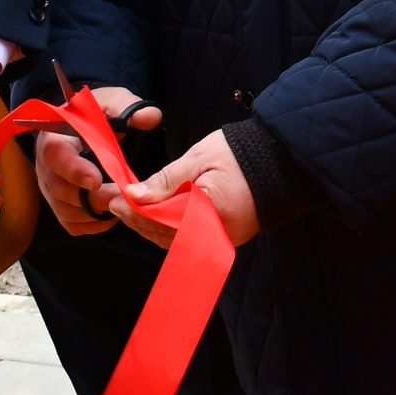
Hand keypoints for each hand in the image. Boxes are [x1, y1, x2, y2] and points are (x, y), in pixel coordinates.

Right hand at [32, 85, 162, 236]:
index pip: (55, 156)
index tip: (96, 181)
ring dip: (95, 213)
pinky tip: (113, 214)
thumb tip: (150, 117)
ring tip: (122, 204)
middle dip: (92, 198)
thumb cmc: (98, 114)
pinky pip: (72, 224)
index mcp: (55, 137)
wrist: (84, 127)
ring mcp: (51, 188)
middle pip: (60, 190)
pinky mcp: (60, 204)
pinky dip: (93, 224)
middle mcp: (46, 166)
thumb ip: (130, 108)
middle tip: (122, 197)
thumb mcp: (113, 102)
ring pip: (66, 211)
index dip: (74, 171)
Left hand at [121, 133, 257, 248]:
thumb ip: (166, 181)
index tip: (115, 199)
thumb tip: (134, 196)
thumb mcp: (198, 159)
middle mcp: (215, 234)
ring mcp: (221, 240)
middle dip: (137, 219)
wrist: (281, 159)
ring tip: (129, 209)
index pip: (160, 219)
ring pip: (174, 240)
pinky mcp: (225, 238)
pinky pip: (188, 240)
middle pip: (164, 234)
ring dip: (149, 225)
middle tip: (114, 203)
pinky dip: (168, 229)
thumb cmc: (240, 154)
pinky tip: (154, 216)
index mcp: (209, 213)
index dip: (134, 210)